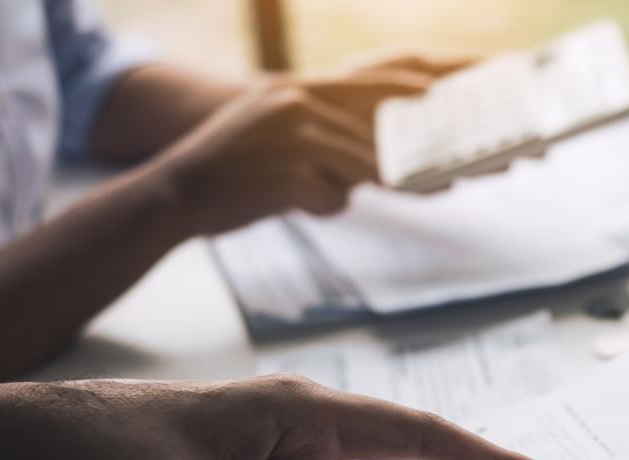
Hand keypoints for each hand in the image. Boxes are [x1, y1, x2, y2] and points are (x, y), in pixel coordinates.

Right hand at [146, 54, 470, 233]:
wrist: (176, 194)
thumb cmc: (234, 171)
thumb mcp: (278, 135)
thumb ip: (326, 138)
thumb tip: (378, 161)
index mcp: (296, 90)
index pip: (369, 84)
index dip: (410, 92)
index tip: (447, 99)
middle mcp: (297, 105)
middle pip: (374, 131)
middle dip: (410, 156)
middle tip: (452, 175)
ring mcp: (291, 138)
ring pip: (359, 167)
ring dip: (355, 187)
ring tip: (344, 193)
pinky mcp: (286, 174)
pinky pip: (329, 197)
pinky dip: (320, 206)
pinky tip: (295, 204)